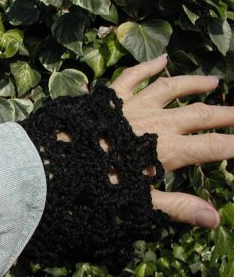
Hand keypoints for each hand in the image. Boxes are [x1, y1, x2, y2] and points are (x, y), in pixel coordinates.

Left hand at [110, 54, 228, 228]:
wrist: (60, 163)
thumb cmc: (98, 184)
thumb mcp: (139, 201)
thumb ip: (177, 207)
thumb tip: (214, 218)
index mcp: (165, 150)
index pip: (211, 147)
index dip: (233, 145)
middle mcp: (156, 123)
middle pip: (199, 115)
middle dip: (225, 114)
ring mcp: (134, 106)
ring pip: (171, 89)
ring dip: (194, 84)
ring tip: (213, 81)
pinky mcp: (112, 97)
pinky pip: (133, 76)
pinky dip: (148, 66)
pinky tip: (163, 58)